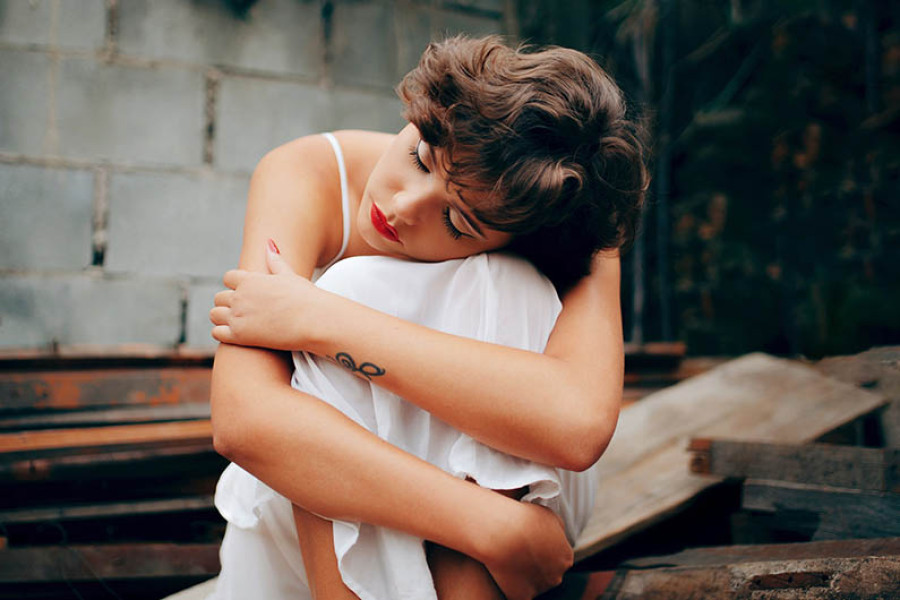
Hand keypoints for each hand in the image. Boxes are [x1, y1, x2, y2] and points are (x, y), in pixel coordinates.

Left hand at [210, 241, 324, 350]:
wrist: (314, 321)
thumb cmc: (306, 298)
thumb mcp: (290, 275)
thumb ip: (275, 261)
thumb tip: (269, 243)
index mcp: (251, 280)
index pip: (228, 278)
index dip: (234, 286)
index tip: (244, 293)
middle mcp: (241, 296)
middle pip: (219, 297)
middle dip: (228, 303)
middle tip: (242, 311)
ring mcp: (238, 316)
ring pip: (214, 314)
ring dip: (222, 318)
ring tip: (238, 323)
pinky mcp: (239, 335)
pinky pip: (217, 333)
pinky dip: (223, 334)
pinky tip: (237, 335)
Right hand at [482, 502, 572, 598]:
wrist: (503, 533)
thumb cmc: (525, 519)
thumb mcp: (549, 516)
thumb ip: (558, 530)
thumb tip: (557, 535)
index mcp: (566, 557)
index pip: (558, 557)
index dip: (543, 550)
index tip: (530, 543)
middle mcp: (556, 576)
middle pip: (548, 573)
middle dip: (536, 564)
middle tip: (519, 551)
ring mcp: (539, 588)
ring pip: (533, 583)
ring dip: (524, 574)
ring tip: (508, 558)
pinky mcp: (521, 597)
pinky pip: (518, 592)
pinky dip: (512, 584)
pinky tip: (503, 570)